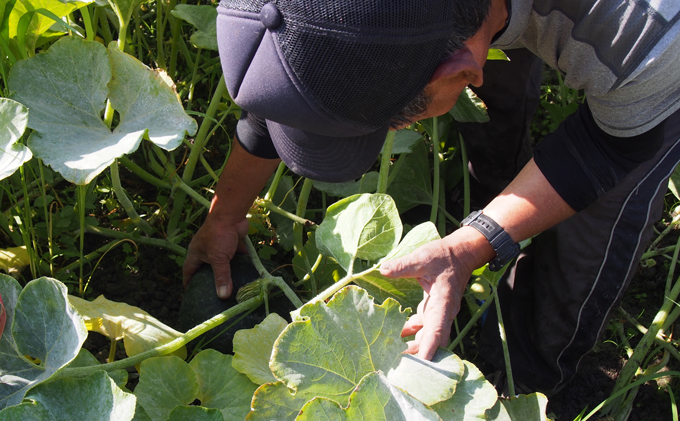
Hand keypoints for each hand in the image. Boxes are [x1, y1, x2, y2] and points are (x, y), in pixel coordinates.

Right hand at [182, 214, 248, 298]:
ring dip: (226, 271)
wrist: (231, 214)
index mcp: (196, 253)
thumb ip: (221, 277)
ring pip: (221, 262)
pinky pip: (235, 255)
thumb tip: (223, 296)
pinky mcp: (231, 242)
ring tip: (230, 285)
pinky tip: (246, 272)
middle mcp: (205, 249)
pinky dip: (239, 262)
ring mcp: (218, 245)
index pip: (188, 270)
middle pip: (205, 267)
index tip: (190, 293)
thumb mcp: (218, 259)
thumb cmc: (219, 235)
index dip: (188, 282)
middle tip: (213, 293)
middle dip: (209, 279)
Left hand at [380, 229, 492, 359]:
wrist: (460, 254)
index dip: (429, 347)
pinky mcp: (432, 311)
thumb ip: (404, 265)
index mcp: (443, 303)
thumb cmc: (444, 256)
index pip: (437, 329)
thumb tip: (383, 269)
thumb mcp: (423, 257)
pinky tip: (394, 338)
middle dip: (418, 355)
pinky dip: (409, 334)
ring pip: (426, 337)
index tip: (421, 363)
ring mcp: (438, 314)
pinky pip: (421, 329)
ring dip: (412, 348)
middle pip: (432, 341)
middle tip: (397, 367)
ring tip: (392, 358)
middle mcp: (443, 313)